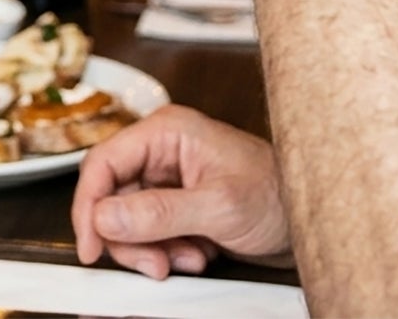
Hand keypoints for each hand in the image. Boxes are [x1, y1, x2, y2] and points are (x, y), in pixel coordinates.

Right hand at [72, 106, 290, 277]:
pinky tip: (196, 255)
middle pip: (112, 197)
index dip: (89, 205)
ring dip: (152, 250)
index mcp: (167, 132)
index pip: (104, 162)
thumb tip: (106, 217)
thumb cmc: (276, 194)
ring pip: (128, 221)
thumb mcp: (217, 206)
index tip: (91, 246)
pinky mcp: (176, 205)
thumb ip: (158, 213)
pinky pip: (150, 233)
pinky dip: (166, 253)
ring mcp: (169, 179)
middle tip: (154, 265)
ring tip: (188, 259)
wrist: (308, 218)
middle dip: (129, 238)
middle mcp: (162, 151)